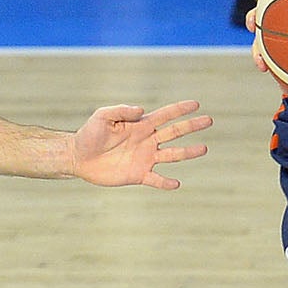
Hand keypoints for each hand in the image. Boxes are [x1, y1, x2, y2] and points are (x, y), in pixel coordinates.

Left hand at [66, 99, 211, 188]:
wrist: (79, 157)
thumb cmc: (89, 134)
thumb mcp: (102, 117)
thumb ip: (121, 111)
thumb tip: (141, 110)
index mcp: (141, 125)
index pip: (165, 115)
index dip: (180, 109)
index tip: (195, 104)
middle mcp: (147, 140)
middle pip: (174, 132)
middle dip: (192, 125)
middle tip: (209, 120)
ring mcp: (145, 158)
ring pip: (172, 155)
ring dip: (187, 152)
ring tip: (203, 148)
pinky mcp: (138, 175)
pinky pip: (156, 179)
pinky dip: (166, 183)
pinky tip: (176, 184)